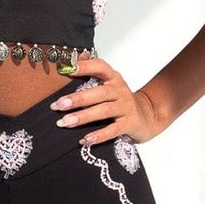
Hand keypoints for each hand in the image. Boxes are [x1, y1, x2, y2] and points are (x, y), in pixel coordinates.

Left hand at [49, 58, 163, 145]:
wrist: (146, 116)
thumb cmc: (119, 101)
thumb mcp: (108, 85)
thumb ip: (90, 75)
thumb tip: (69, 64)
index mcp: (113, 78)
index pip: (100, 67)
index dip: (85, 67)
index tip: (66, 70)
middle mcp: (120, 91)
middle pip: (99, 93)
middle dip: (77, 99)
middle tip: (58, 104)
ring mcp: (126, 107)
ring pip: (104, 111)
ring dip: (83, 117)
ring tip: (65, 122)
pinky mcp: (130, 124)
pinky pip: (113, 130)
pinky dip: (99, 135)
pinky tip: (85, 139)